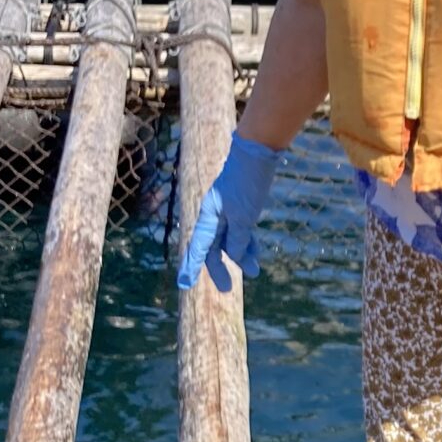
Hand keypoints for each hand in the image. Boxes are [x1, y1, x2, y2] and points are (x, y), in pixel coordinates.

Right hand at [175, 134, 282, 291]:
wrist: (258, 153)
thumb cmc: (246, 183)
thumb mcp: (243, 216)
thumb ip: (237, 239)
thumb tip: (235, 256)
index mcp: (209, 216)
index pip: (199, 248)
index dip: (192, 267)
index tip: (184, 285)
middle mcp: (214, 215)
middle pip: (213, 247)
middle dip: (221, 267)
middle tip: (226, 289)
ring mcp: (227, 211)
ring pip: (230, 240)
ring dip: (241, 255)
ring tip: (256, 271)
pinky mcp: (240, 207)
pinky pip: (240, 231)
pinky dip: (247, 242)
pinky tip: (256, 252)